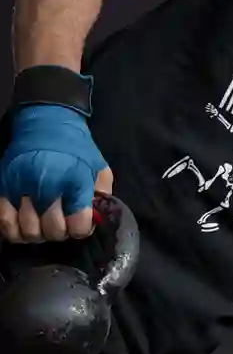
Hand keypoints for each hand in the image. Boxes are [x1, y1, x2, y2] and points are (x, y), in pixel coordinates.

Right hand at [0, 105, 112, 242]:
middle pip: (54, 232)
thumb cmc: (76, 148)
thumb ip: (101, 197)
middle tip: (60, 219)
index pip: (79, 227)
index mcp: (74, 181)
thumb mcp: (99, 168)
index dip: (81, 228)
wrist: (46, 121)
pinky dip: (14, 230)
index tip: (78, 219)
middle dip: (60, 231)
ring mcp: (21, 187)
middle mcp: (46, 186)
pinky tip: (23, 223)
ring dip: (38, 232)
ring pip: (29, 232)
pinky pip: (5, 224)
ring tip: (42, 221)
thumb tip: (96, 220)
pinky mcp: (3, 187)